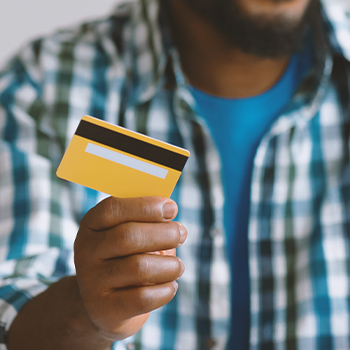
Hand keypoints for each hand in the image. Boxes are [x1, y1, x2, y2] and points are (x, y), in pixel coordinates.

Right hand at [74, 196, 186, 340]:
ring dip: (169, 265)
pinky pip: (143, 298)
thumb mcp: (128, 234)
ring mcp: (91, 282)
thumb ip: (144, 220)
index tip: (171, 208)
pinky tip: (170, 285)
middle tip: (182, 234)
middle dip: (164, 233)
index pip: (112, 208)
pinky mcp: (105, 309)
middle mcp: (86, 251)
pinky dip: (165, 290)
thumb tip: (169, 208)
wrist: (104, 304)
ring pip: (139, 267)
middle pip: (128, 236)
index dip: (145, 206)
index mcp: (91, 225)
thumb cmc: (125, 258)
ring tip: (178, 266)